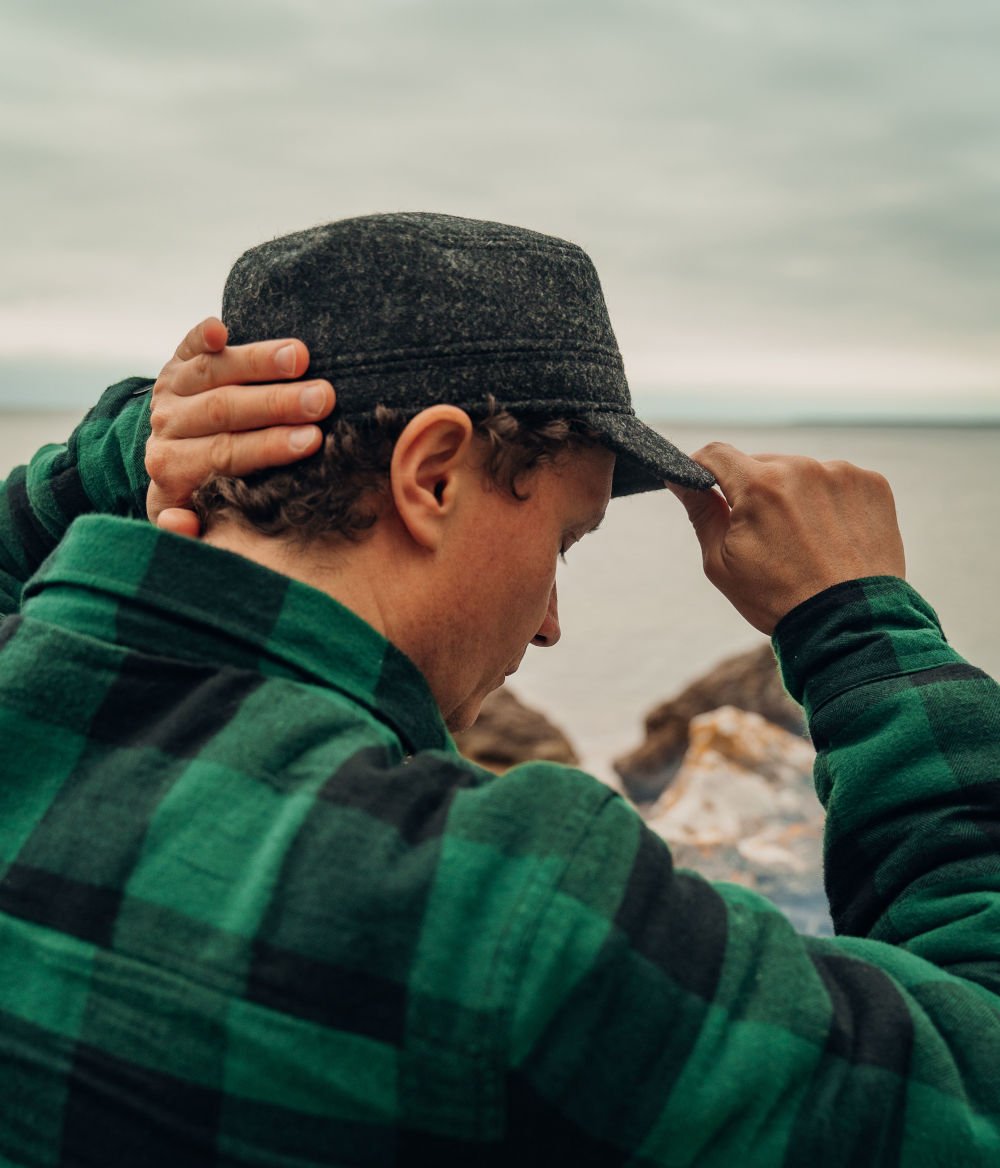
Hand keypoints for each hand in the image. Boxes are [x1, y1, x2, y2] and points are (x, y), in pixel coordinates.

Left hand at [145, 317, 334, 536]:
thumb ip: (193, 531)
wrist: (178, 461)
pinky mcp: (177, 362)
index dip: (269, 446)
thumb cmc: (208, 498)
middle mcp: (168, 428)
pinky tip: (222, 329)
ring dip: (258, 363)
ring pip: (212, 372)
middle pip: (223, 410)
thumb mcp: (200, 523)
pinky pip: (188, 345)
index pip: (226, 455)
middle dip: (276, 404)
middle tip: (323, 399)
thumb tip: (178, 521)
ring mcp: (171, 392)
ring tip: (303, 359)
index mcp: (176, 470)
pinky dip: (202, 335)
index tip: (313, 440)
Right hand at [670, 443, 905, 633]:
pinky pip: (837, 482)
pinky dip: (828, 501)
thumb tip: (679, 478)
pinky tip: (830, 537)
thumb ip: (701, 512)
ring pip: (801, 473)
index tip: (701, 483)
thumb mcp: (722, 562)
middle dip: (753, 490)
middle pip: (761, 465)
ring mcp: (843, 474)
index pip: (716, 454)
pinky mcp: (873, 486)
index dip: (701, 467)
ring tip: (803, 540)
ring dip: (793, 494)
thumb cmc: (779, 598)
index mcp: (760, 486)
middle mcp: (803, 469)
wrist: (850, 624)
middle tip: (761, 533)